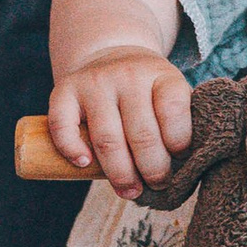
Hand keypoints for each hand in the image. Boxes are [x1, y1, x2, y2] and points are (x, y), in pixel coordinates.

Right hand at [47, 49, 193, 198]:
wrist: (111, 55)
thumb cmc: (147, 91)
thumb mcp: (170, 93)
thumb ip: (180, 124)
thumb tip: (184, 173)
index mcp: (160, 74)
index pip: (173, 111)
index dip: (179, 143)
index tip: (180, 159)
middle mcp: (127, 75)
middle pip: (142, 134)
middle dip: (153, 170)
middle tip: (157, 185)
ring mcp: (94, 82)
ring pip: (107, 139)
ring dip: (120, 174)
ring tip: (130, 190)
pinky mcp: (64, 90)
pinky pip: (62, 125)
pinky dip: (71, 149)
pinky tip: (84, 164)